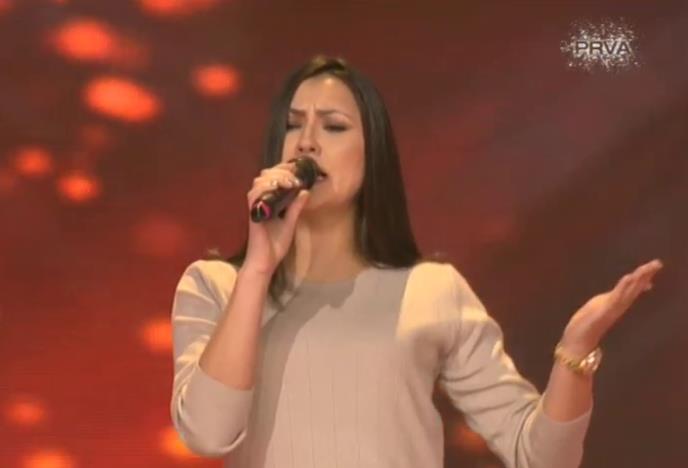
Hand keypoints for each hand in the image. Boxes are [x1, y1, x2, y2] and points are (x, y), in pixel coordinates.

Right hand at [243, 160, 310, 274]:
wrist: (265, 262)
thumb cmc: (275, 246)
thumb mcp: (290, 223)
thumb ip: (296, 207)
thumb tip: (306, 191)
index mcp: (268, 202)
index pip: (272, 178)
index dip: (283, 170)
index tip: (297, 171)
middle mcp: (260, 201)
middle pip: (265, 175)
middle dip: (281, 170)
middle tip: (295, 175)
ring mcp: (255, 206)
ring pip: (259, 181)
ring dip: (276, 177)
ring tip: (290, 182)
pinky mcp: (253, 213)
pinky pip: (255, 194)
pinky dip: (267, 187)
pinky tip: (280, 188)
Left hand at [560, 259, 663, 354]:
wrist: (578, 343)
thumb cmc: (584, 327)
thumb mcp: (597, 309)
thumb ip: (607, 301)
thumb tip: (615, 295)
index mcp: (614, 304)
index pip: (632, 289)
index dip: (642, 279)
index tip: (653, 269)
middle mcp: (616, 307)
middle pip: (634, 288)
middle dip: (645, 275)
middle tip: (657, 263)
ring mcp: (611, 309)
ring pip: (628, 291)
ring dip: (638, 279)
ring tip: (647, 268)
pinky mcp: (604, 311)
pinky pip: (616, 297)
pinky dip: (623, 287)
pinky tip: (628, 277)